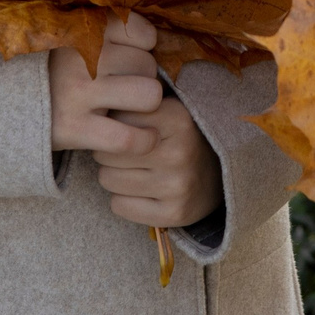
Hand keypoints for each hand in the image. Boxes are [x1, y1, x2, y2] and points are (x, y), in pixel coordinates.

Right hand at [48, 13, 161, 158]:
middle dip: (143, 77)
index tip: (129, 54)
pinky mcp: (73, 128)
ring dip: (147, 105)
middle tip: (125, 85)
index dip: (143, 47)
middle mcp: (80, 56)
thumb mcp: (70, 35)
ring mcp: (77, 92)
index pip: (141, 33)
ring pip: (148, 95)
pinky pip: (128, 137)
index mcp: (82, 28)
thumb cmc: (51, 69)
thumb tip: (155, 39)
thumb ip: (104, 27)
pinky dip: (145, 140)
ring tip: (134, 108)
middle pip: (147, 65)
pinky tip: (146, 137)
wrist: (1, 102)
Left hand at [97, 92, 221, 228]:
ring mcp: (177, 186)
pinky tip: (141, 192)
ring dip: (114, 175)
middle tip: (128, 153)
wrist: (219, 176)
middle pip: (106, 151)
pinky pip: (119, 206)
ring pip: (108, 179)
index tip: (127, 127)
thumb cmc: (178, 137)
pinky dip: (124, 199)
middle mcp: (179, 152)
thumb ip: (133, 101)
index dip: (115, 123)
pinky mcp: (174, 214)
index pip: (115, 118)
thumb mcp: (165, 108)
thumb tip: (96, 107)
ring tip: (134, 170)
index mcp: (178, 118)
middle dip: (110, 152)